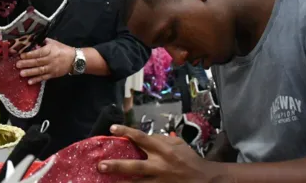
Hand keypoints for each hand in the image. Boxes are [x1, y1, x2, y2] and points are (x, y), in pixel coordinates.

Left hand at [16, 38, 75, 84]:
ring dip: (30, 72)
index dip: (29, 54)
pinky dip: (37, 80)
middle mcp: (50, 59)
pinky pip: (44, 78)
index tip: (21, 56)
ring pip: (40, 70)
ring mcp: (52, 68)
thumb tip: (33, 42)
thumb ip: (43, 42)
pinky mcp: (53, 75)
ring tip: (21, 74)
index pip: (38, 53)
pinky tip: (30, 82)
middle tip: (17, 65)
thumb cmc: (63, 49)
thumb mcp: (54, 42)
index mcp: (50, 50)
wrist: (74, 60)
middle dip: (27, 63)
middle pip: (37, 62)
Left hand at [98, 125, 225, 182]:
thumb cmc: (188, 158)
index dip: (126, 132)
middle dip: (117, 166)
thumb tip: (143, 137)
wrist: (204, 179)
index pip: (141, 138)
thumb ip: (159, 139)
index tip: (112, 128)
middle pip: (135, 166)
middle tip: (101, 165)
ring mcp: (160, 181)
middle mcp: (159, 166)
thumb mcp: (177, 143)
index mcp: (163, 150)